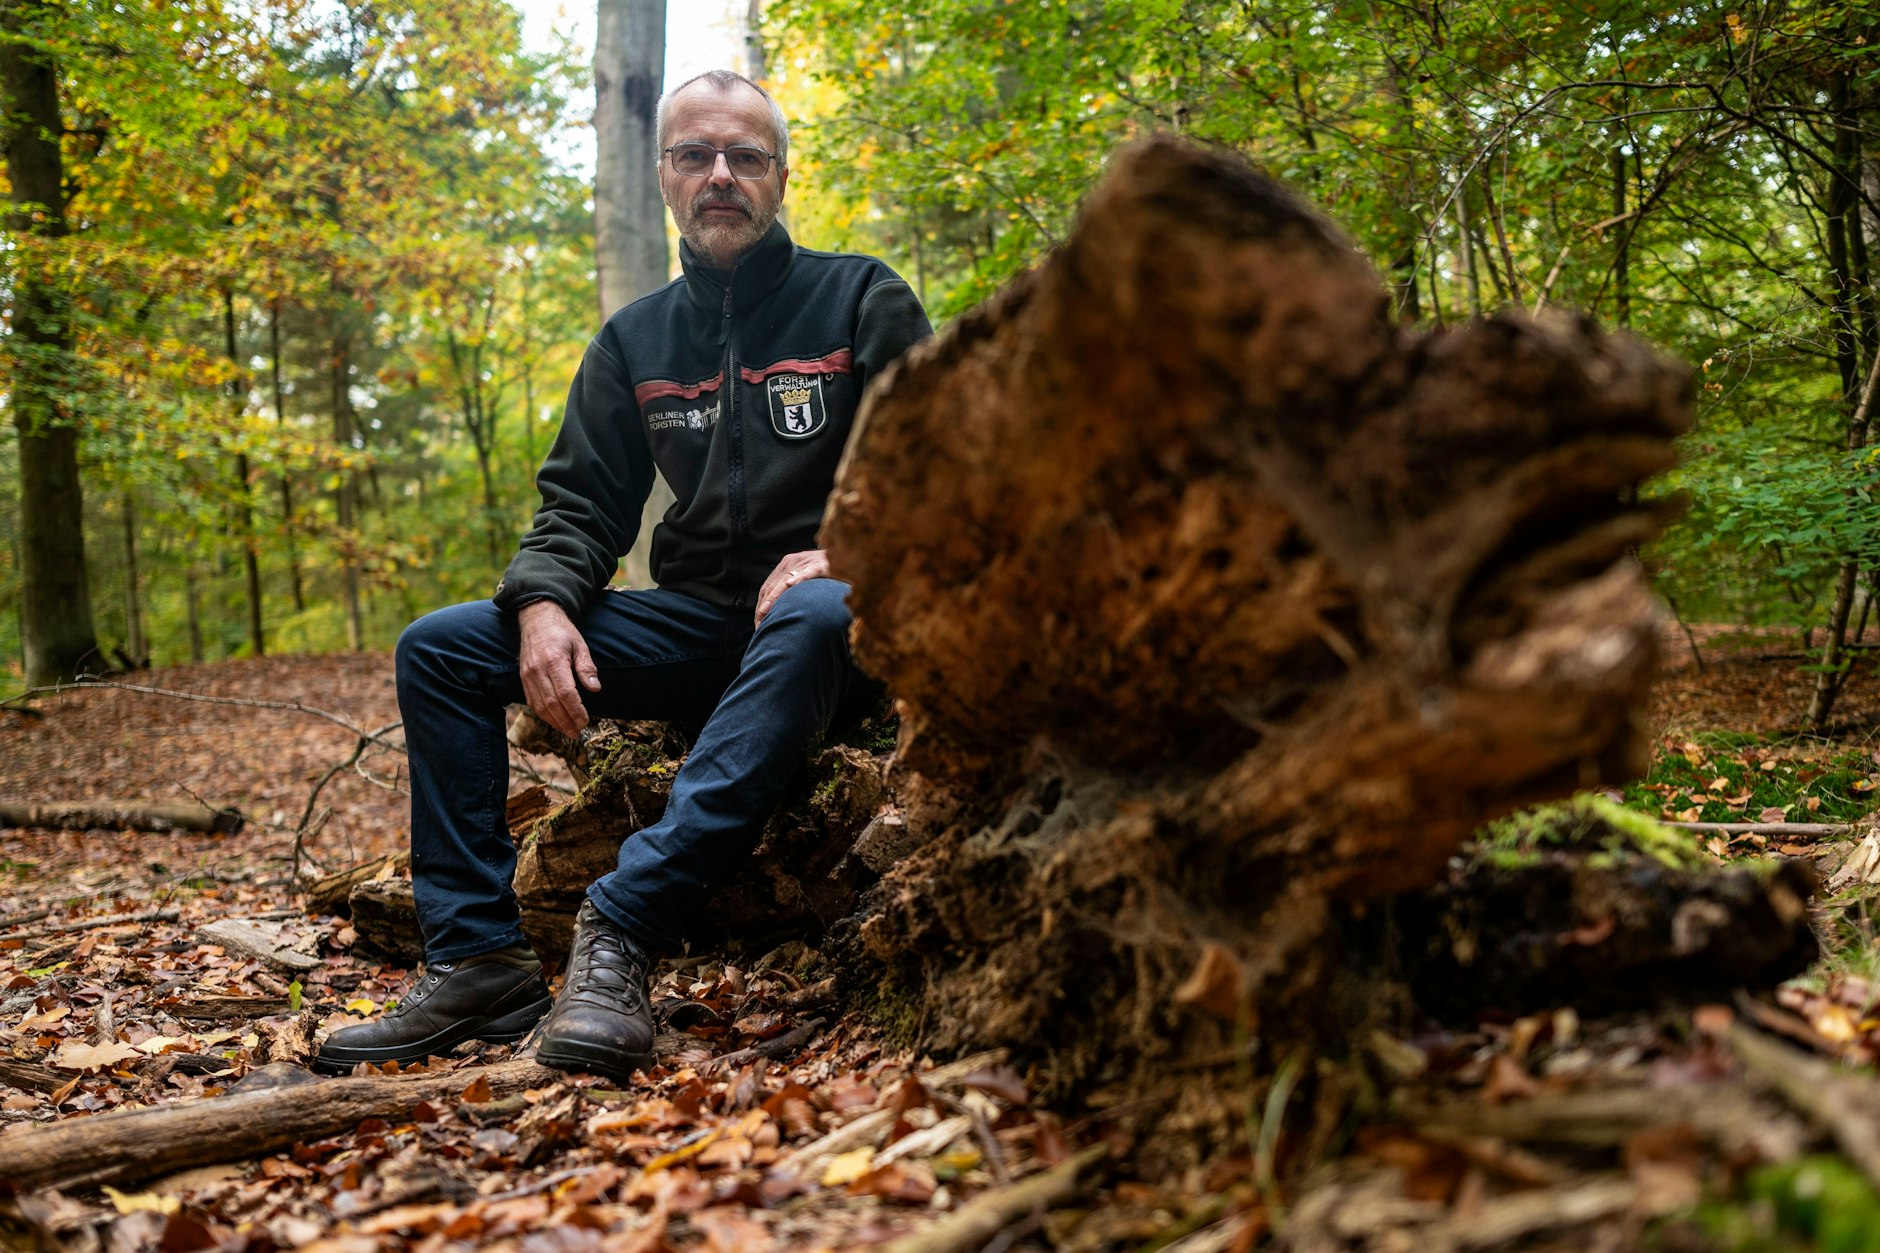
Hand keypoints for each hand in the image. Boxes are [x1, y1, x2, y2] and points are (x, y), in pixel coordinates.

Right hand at [517, 600, 599, 735]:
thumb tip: (595, 689)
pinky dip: (543, 714)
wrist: (536, 619)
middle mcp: (538, 670)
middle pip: (552, 704)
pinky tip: (554, 720)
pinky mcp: (523, 678)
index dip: (576, 710)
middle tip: (578, 732)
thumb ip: (586, 668)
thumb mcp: (580, 645)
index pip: (566, 693)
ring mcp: (528, 675)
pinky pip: (531, 701)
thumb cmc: (562, 632)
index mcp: (554, 661)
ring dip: (554, 722)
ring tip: (568, 731)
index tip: (585, 721)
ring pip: (540, 706)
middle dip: (566, 721)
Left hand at [755, 550, 829, 625]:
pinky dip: (799, 579)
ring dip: (774, 596)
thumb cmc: (828, 572)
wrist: (847, 556)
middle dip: (764, 605)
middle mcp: (793, 561)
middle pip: (772, 585)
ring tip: (766, 611)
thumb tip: (782, 612)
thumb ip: (794, 591)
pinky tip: (791, 586)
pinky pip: (808, 572)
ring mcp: (806, 562)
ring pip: (785, 580)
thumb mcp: (806, 579)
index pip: (768, 586)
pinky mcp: (821, 564)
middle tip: (759, 624)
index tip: (758, 622)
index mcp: (787, 564)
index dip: (761, 604)